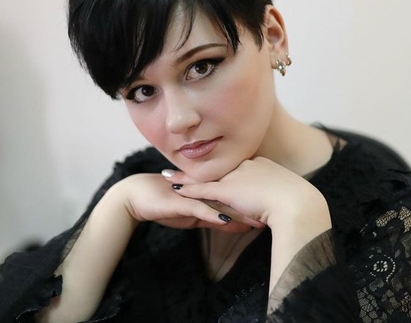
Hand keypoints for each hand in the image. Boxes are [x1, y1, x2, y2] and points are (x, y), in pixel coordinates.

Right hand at [110, 174, 261, 232]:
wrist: (136, 197)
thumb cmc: (164, 203)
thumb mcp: (192, 213)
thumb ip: (212, 216)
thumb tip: (232, 222)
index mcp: (206, 189)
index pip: (234, 194)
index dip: (253, 200)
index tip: (273, 207)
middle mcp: (201, 189)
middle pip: (232, 198)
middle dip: (252, 206)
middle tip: (274, 213)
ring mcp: (191, 195)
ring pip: (219, 203)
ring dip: (239, 212)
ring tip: (258, 220)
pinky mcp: (180, 203)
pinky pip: (199, 210)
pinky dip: (213, 215)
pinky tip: (226, 221)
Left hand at [163, 157, 330, 231]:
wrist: (297, 204)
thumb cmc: (298, 203)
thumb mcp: (288, 194)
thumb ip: (277, 194)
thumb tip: (275, 203)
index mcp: (260, 164)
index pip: (235, 165)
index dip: (220, 166)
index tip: (209, 164)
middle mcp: (245, 165)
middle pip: (217, 166)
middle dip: (198, 166)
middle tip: (179, 162)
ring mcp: (236, 177)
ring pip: (205, 176)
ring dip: (186, 177)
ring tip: (169, 175)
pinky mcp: (228, 190)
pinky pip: (203, 189)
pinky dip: (188, 189)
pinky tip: (175, 189)